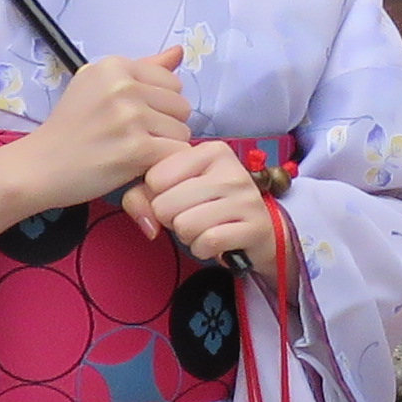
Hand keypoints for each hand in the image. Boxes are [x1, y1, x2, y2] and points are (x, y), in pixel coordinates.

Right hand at [0, 46, 189, 243]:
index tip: (135, 118)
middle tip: (135, 138)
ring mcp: (130, 117)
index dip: (159, 104)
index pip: (172, 81)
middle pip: (181, 106)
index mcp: (115, 66)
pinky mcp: (136, 149)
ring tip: (134, 153)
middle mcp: (123, 86)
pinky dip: (164, 164)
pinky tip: (141, 167)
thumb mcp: (97, 85)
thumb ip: (142, 69)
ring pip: (183, 131)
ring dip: (165, 147)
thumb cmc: (69, 127)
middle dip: (166, 125)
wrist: (39, 165)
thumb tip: (179, 51)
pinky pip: (177, 153)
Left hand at [125, 139, 280, 269]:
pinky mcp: (255, 227)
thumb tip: (146, 220)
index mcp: (211, 151)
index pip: (155, 178)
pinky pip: (206, 242)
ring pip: (184, 225)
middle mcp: (232, 169)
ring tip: (204, 228)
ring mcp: (246, 198)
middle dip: (171, 220)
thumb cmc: (211, 207)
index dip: (158, 197)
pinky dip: (202, 249)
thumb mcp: (176, 190)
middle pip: (166, 204)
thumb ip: (143, 195)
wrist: (259, 232)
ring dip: (187, 236)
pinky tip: (215, 243)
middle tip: (192, 217)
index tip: (179, 198)